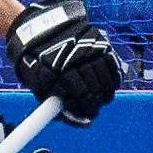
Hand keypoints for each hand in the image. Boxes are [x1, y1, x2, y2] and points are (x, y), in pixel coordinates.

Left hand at [6, 0, 119, 126]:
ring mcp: (88, 50)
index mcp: (55, 71)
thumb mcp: (38, 83)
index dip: (84, 109)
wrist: (43, 28)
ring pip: (105, 79)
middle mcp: (73, 59)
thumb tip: (84, 124)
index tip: (88, 116)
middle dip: (95, 103)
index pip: (78, 96)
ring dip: (106, 93)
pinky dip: (113, 78)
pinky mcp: (99, 42)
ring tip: (102, 99)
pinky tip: (110, 85)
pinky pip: (113, 65)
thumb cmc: (39, 63)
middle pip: (93, 89)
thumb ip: (56, 106)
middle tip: (94, 109)